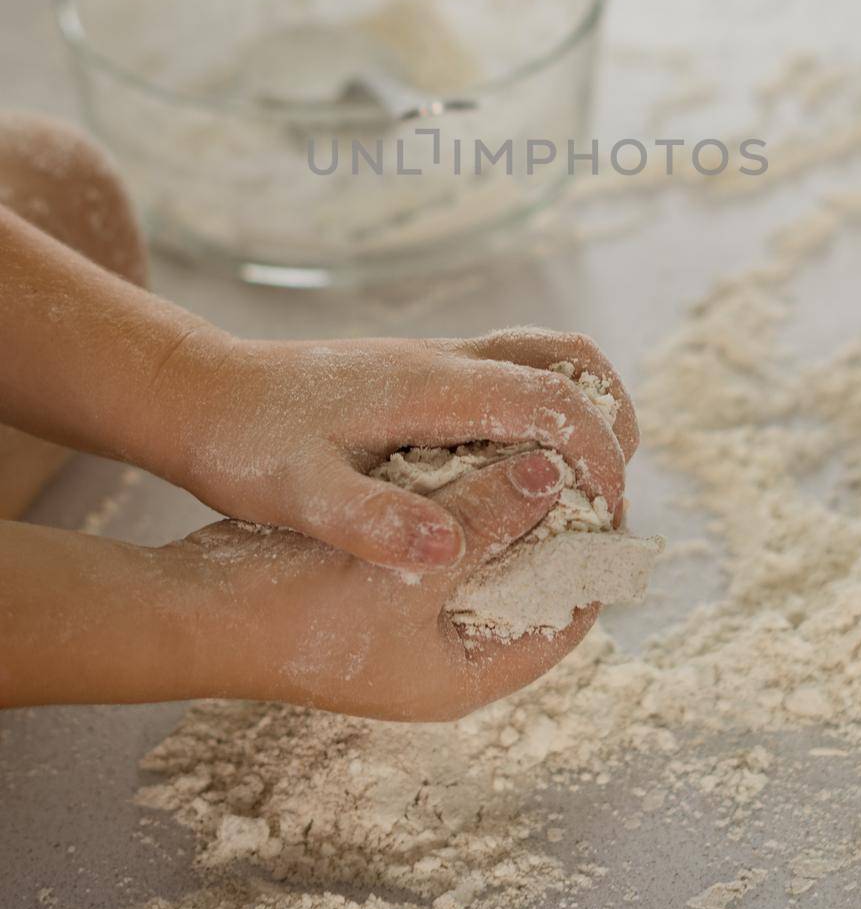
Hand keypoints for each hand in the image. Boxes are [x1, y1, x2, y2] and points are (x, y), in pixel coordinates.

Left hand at [160, 325, 638, 576]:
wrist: (198, 393)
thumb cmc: (245, 444)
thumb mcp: (300, 496)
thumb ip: (372, 522)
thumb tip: (448, 550)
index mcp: (432, 387)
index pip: (550, 400)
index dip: (597, 453)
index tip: (612, 511)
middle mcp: (444, 361)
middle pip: (566, 358)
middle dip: (611, 417)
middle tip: (614, 492)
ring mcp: (432, 362)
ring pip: (539, 359)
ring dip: (579, 411)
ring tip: (581, 488)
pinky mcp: (417, 376)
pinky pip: (506, 377)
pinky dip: (540, 414)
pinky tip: (516, 476)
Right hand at [179, 446, 596, 718]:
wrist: (198, 613)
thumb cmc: (298, 611)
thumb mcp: (409, 566)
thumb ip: (486, 519)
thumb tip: (556, 472)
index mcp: (465, 674)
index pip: (562, 622)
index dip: (591, 561)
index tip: (609, 495)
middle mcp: (446, 655)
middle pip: (528, 589)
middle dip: (550, 527)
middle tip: (573, 461)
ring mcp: (411, 625)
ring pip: (485, 561)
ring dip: (504, 509)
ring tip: (531, 446)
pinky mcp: (381, 592)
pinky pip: (444, 545)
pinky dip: (461, 506)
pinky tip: (470, 452)